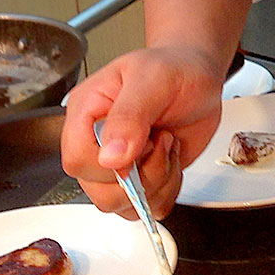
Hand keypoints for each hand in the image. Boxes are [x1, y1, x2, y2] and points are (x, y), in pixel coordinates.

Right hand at [60, 44, 226, 219]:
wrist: (198, 75)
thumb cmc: (173, 68)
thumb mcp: (153, 79)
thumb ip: (130, 116)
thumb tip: (110, 157)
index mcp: (87, 113)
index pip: (77, 160)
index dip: (110, 164)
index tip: (142, 143)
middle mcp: (98, 143)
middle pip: (98, 192)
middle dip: (142, 175)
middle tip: (162, 140)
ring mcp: (119, 165)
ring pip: (122, 205)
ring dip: (157, 182)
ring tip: (167, 146)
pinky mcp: (143, 178)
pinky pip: (148, 207)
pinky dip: (168, 190)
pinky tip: (172, 160)